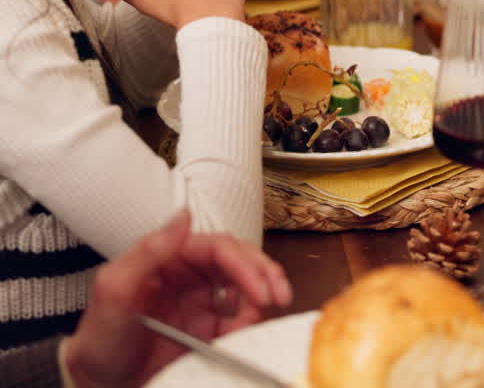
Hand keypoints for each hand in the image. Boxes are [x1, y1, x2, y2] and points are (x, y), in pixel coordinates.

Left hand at [62, 210, 291, 387]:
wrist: (102, 387)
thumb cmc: (100, 341)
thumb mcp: (113, 291)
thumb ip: (147, 252)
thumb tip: (184, 216)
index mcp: (170, 258)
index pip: (218, 248)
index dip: (244, 263)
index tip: (259, 288)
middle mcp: (191, 276)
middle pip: (241, 261)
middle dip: (265, 275)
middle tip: (278, 297)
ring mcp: (203, 303)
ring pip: (248, 287)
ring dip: (262, 298)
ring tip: (258, 318)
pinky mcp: (211, 329)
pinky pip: (242, 319)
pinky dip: (251, 325)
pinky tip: (243, 335)